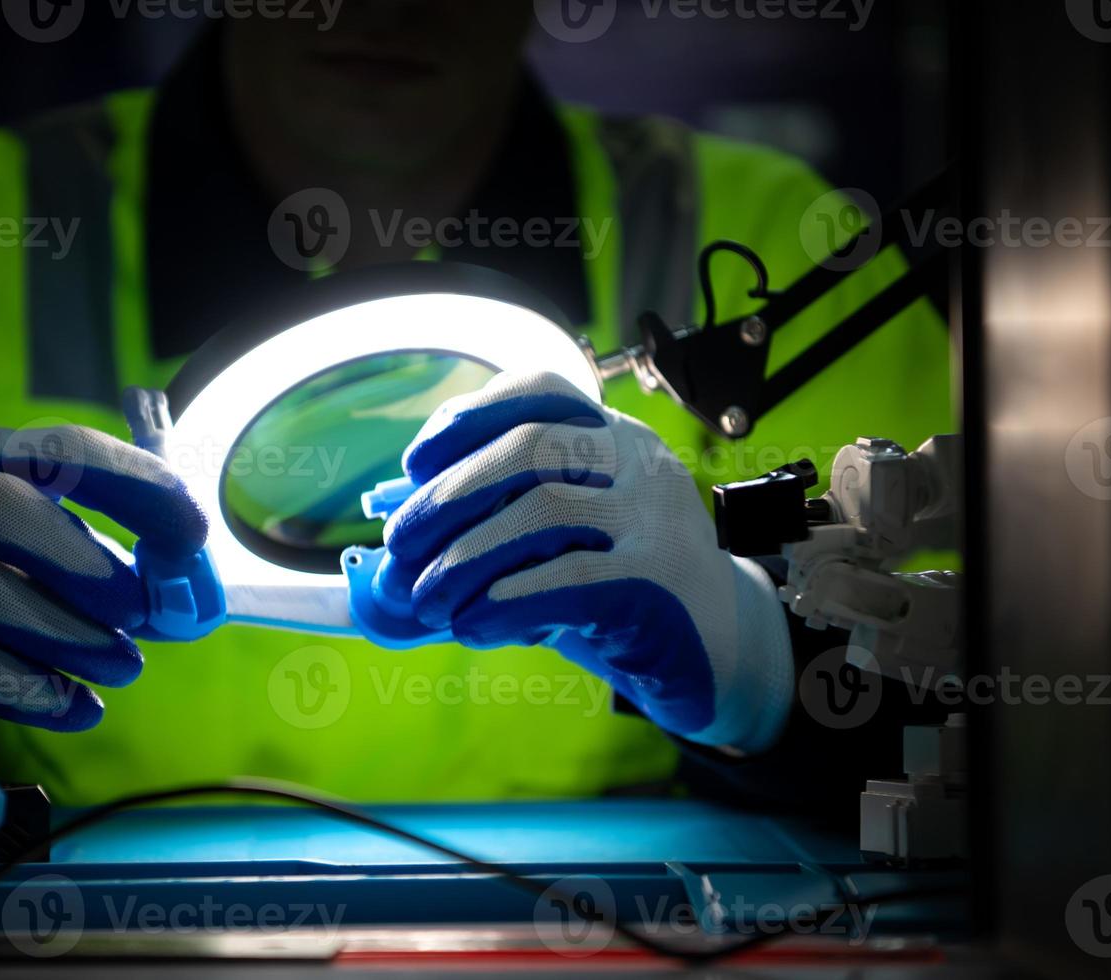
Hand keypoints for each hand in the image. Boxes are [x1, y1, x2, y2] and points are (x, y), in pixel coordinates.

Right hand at [0, 425, 206, 730]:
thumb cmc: (6, 561)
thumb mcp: (58, 536)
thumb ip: (126, 562)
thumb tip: (190, 606)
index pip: (61, 448)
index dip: (133, 484)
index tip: (193, 530)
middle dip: (81, 560)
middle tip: (139, 610)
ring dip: (68, 638)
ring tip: (123, 667)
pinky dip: (30, 692)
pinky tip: (79, 708)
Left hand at [382, 371, 793, 752]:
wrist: (716, 658)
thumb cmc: (621, 594)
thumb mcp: (559, 545)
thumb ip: (496, 525)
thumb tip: (394, 524)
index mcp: (614, 438)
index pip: (539, 393)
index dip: (467, 417)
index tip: (414, 465)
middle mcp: (639, 464)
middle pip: (531, 449)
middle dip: (449, 495)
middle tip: (399, 544)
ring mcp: (654, 519)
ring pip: (542, 512)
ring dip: (464, 558)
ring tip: (425, 599)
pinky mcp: (658, 582)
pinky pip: (569, 579)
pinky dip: (505, 602)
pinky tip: (471, 626)